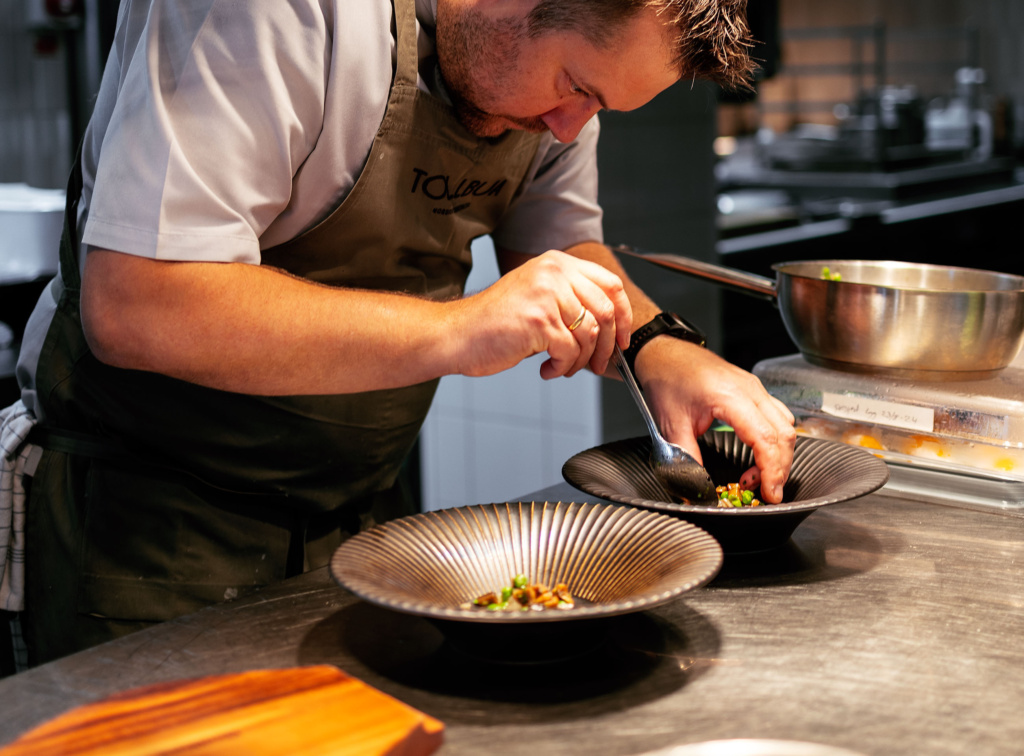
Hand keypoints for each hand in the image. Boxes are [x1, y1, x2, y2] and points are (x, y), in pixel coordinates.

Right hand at [451, 250, 632, 378]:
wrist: (457, 335)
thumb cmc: (494, 323)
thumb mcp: (537, 297)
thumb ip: (570, 301)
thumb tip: (609, 329)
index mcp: (556, 263)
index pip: (611, 284)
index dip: (624, 315)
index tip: (622, 338)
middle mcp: (553, 272)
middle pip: (606, 310)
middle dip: (607, 346)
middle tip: (597, 364)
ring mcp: (546, 295)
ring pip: (590, 334)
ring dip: (581, 360)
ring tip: (562, 366)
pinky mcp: (539, 320)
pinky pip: (570, 351)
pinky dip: (563, 367)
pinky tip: (547, 368)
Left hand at [634, 337, 795, 502]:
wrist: (663, 352)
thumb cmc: (667, 378)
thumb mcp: (671, 425)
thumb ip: (686, 459)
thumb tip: (696, 486)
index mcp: (730, 396)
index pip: (765, 438)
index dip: (772, 470)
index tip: (770, 493)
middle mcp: (750, 390)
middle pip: (784, 434)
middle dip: (780, 468)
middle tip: (766, 493)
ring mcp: (754, 387)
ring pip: (785, 425)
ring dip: (780, 454)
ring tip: (760, 477)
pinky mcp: (753, 390)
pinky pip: (777, 416)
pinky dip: (775, 439)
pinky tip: (760, 454)